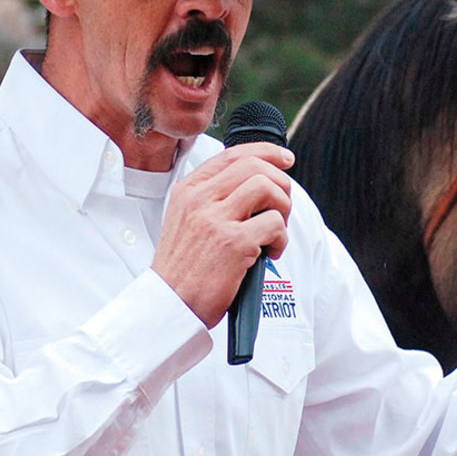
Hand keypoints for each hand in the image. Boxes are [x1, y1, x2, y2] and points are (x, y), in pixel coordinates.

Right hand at [152, 142, 294, 327]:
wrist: (171, 303)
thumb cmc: (186, 267)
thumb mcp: (188, 220)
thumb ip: (214, 197)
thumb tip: (259, 180)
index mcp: (189, 190)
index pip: (233, 155)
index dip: (267, 152)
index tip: (285, 160)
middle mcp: (199, 199)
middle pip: (255, 166)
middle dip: (281, 184)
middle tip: (282, 209)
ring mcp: (215, 219)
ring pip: (268, 188)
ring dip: (283, 208)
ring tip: (275, 232)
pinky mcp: (233, 243)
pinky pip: (274, 223)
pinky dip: (281, 239)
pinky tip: (270, 253)